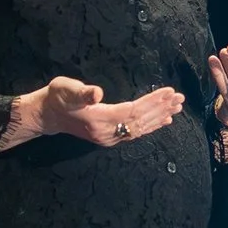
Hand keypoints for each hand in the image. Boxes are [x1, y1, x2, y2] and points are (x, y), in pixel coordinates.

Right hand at [22, 77, 184, 145]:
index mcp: (99, 119)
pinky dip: (151, 126)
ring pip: (140, 129)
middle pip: (140, 121)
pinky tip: (164, 121)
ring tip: (177, 108)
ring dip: (159, 118)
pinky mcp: (110, 138)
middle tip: (180, 99)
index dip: (152, 102)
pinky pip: (135, 133)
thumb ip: (81, 92)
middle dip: (161, 110)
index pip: (132, 110)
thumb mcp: (65, 89)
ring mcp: (109, 138)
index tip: (169, 91)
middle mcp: (107, 133)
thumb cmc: (56, 97)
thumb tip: (96, 93)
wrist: (47, 116)